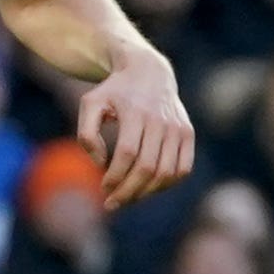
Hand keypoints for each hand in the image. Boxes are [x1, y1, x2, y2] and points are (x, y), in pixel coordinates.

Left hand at [76, 42, 198, 208]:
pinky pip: (183, 168)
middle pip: (147, 167)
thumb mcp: (90, 104)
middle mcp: (160, 120)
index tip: (103, 187)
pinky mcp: (187, 133)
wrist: (148, 71)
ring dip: (146, 192)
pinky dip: (167, 184)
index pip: (127, 154)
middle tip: (112, 203)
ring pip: (166, 172)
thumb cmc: (113, 91)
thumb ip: (87, 134)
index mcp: (135, 111)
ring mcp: (177, 127)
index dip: (115, 176)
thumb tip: (101, 163)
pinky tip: (150, 188)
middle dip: (128, 191)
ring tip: (129, 198)